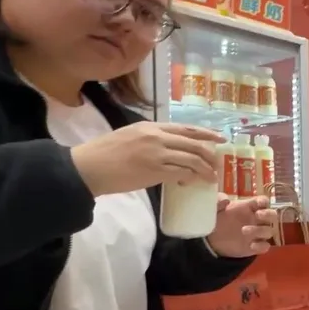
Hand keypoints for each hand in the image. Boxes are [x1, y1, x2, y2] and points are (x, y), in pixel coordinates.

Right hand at [71, 122, 223, 195]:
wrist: (88, 167)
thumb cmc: (105, 153)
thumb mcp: (130, 135)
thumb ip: (150, 138)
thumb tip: (168, 147)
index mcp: (151, 126)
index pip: (186, 128)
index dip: (206, 134)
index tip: (220, 139)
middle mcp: (157, 137)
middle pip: (194, 144)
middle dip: (211, 155)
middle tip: (218, 164)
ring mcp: (157, 153)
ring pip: (192, 160)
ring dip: (206, 170)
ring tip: (211, 178)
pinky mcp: (155, 171)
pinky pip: (182, 173)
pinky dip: (192, 178)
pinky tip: (194, 183)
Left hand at [206, 195, 277, 256]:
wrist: (212, 239)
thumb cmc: (217, 219)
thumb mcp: (215, 207)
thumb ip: (218, 200)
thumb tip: (226, 199)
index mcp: (250, 207)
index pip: (263, 201)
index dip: (264, 201)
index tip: (259, 202)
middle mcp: (257, 219)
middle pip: (272, 215)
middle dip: (268, 214)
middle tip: (258, 215)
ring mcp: (257, 234)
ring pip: (269, 231)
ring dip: (260, 230)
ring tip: (244, 231)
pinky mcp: (255, 247)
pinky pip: (265, 246)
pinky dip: (261, 246)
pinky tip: (251, 245)